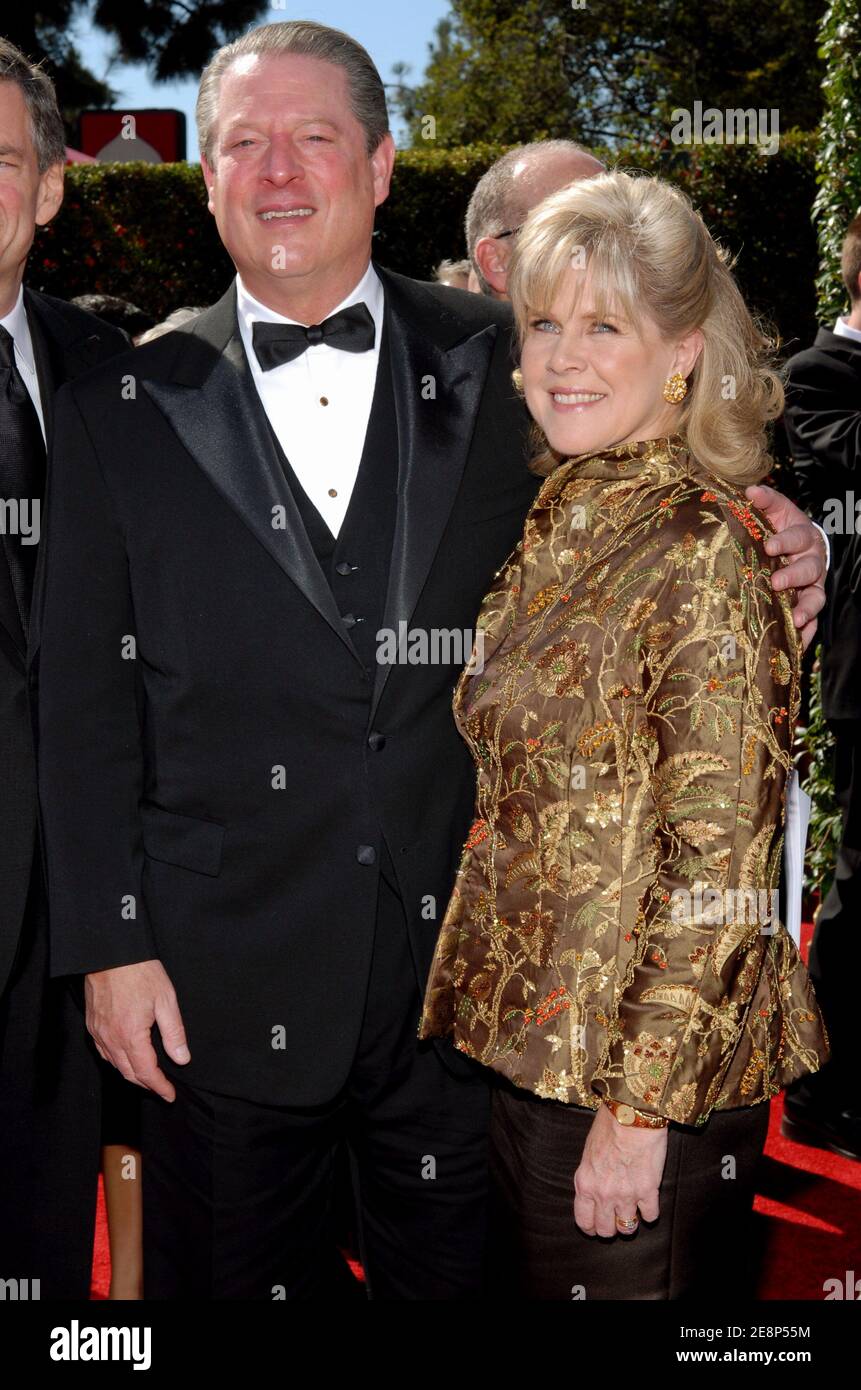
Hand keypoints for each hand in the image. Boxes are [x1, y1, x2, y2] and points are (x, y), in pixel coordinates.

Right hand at [85, 959, 189, 1101]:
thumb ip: (174, 1032)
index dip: (159, 1087)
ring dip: (131, 1074)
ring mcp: (98, 1032)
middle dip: (147, 1084)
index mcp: (131, 1035)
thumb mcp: (166, 999)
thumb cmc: (139, 971)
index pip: (146, 1072)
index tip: (170, 1094)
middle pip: (129, 1073)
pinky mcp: (92, 1024)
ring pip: (115, 1064)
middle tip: (162, 1089)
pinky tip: (126, 1058)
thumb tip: (182, 1058)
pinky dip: (117, 1061)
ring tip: (148, 1077)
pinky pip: (103, 1052)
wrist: (110, 952)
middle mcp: (111, 1038)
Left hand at [573, 1101, 667, 1236]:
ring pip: (627, 1228)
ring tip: (633, 1211)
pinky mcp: (648, 1191)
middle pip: (605, 1230)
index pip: (583, 1221)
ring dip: (630, 1222)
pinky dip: (650, 1212)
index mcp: (585, 1183)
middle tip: (616, 1218)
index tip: (596, 1225)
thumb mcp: (589, 1151)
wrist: (632, 1115)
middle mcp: (603, 1194)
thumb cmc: (610, 1125)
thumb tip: (596, 1185)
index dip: (591, 1226)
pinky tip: (648, 1201)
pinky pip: (650, 1216)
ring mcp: (626, 1195)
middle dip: (611, 1227)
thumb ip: (591, 1173)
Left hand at [745, 484, 825, 650]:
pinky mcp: (808, 604)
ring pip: (815, 597)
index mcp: (801, 536)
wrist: (794, 545)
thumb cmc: (779, 528)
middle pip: (808, 569)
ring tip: (797, 619)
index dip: (785, 540)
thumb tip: (750, 491)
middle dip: (793, 576)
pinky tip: (797, 645)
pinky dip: (806, 632)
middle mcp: (811, 561)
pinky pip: (811, 621)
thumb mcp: (773, 511)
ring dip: (807, 608)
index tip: (769, 545)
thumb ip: (764, 501)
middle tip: (776, 583)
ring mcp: (812, 585)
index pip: (797, 536)